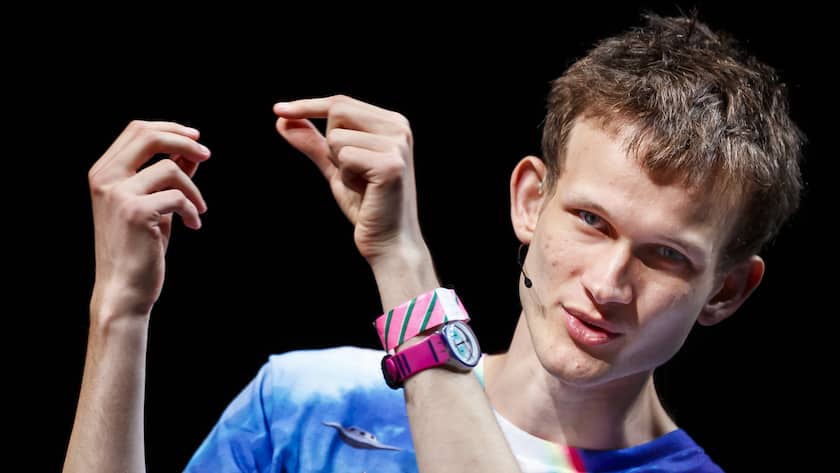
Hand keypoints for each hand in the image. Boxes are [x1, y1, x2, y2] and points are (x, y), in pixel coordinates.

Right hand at [87, 121, 209, 318]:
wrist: (124, 289)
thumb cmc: (139, 248)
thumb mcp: (153, 204)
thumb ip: (166, 177)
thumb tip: (190, 150)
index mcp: (103, 173)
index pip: (136, 131)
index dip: (169, 128)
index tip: (196, 138)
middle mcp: (104, 178)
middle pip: (148, 136)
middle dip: (184, 141)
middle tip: (206, 154)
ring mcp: (117, 194)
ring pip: (170, 169)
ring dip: (193, 190)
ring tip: (200, 209)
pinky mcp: (135, 212)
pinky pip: (178, 197)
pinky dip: (192, 210)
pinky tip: (194, 225)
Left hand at [273, 95, 422, 262]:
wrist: (390, 244)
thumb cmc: (366, 207)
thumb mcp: (335, 169)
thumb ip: (313, 144)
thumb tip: (282, 121)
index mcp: (392, 123)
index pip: (340, 102)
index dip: (307, 105)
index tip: (277, 110)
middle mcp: (399, 128)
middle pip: (337, 111)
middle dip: (331, 144)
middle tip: (351, 173)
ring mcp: (397, 145)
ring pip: (337, 137)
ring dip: (338, 165)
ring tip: (362, 185)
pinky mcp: (390, 165)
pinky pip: (344, 156)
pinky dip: (345, 177)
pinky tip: (365, 191)